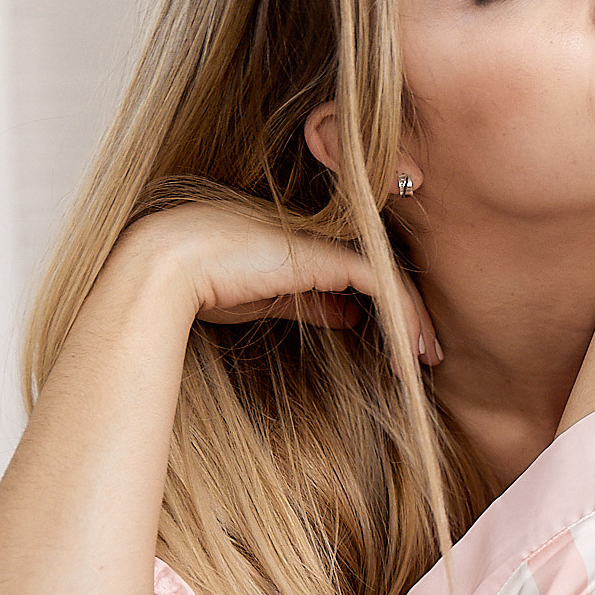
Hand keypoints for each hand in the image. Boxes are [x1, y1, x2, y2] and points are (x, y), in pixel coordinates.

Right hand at [117, 201, 439, 365]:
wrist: (164, 265)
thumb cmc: (200, 283)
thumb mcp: (269, 299)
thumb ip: (312, 304)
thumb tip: (349, 317)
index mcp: (306, 242)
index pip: (364, 270)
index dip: (391, 306)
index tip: (406, 347)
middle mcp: (322, 235)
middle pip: (385, 272)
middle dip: (412, 315)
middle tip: (429, 355)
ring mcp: (326, 240)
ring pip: (390, 278)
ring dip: (414, 321)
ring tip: (425, 360)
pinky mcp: (327, 255)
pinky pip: (383, 284)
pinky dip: (403, 317)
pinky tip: (410, 351)